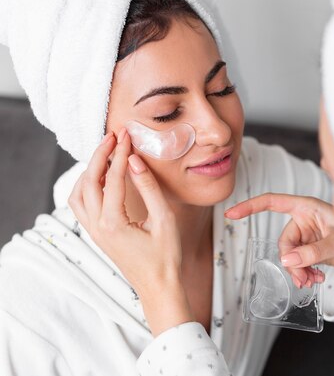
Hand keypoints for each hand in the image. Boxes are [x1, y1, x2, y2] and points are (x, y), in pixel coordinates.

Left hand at [68, 128, 191, 334]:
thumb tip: (134, 161)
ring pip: (78, 193)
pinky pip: (80, 205)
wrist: (158, 287)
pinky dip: (85, 186)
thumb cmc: (166, 257)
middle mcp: (97, 226)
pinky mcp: (97, 234)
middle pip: (89, 180)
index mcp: (114, 222)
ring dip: (89, 170)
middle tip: (113, 136)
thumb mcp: (164, 219)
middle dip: (100, 155)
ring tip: (106, 154)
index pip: (113, 177)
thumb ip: (148, 188)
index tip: (127, 135)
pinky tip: (100, 178)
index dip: (120, 153)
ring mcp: (94, 232)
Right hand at [225, 193, 333, 287]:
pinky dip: (303, 273)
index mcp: (306, 207)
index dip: (251, 206)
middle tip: (302, 279)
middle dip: (290, 262)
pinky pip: (297, 263)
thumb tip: (287, 260)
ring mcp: (306, 236)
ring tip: (311, 281)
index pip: (272, 202)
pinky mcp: (309, 250)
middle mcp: (303, 220)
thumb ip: (314, 251)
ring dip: (297, 271)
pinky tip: (316, 279)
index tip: (232, 213)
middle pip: (283, 241)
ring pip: (289, 256)